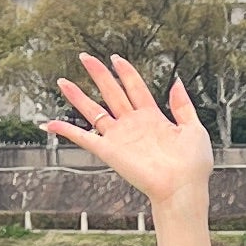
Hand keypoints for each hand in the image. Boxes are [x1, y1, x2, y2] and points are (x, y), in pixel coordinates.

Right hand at [44, 53, 214, 207]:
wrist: (182, 188)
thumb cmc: (192, 165)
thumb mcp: (194, 128)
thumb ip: (183, 106)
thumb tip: (177, 81)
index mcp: (153, 118)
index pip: (135, 88)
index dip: (125, 72)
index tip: (115, 58)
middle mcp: (133, 125)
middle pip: (111, 92)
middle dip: (98, 74)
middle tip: (85, 57)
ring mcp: (120, 138)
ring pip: (93, 111)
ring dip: (77, 97)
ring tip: (63, 82)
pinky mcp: (110, 152)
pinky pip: (84, 138)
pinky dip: (67, 131)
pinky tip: (51, 124)